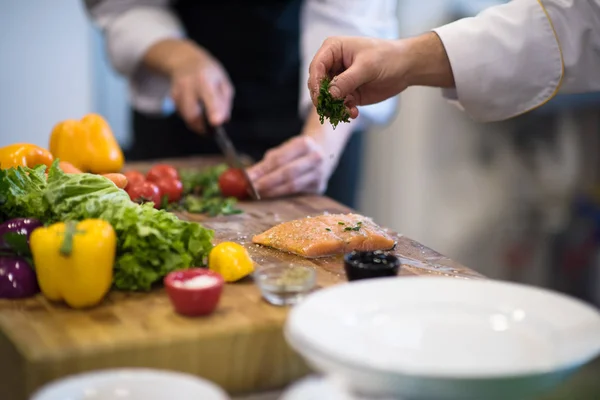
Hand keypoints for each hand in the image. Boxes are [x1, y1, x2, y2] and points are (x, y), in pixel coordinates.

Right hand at [144, 39, 233, 131]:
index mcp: (205, 78)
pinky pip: (182, 114)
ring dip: (197, 123)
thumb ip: (225, 102)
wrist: (185, 61)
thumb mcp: (223, 83)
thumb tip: (223, 119)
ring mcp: (177, 90)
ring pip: (186, 117)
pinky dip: (191, 117)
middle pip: (192, 113)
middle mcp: (188, 84)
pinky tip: (195, 107)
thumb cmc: (209, 73)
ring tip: (205, 115)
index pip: (210, 97)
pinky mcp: (172, 97)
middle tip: (212, 131)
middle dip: (202, 126)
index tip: (217, 122)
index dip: (214, 110)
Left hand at [246, 136, 329, 197]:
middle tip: (252, 189)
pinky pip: (297, 193)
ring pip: (293, 186)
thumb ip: (268, 162)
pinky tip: (271, 197)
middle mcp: (315, 158)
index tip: (247, 177)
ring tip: (259, 194)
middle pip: (287, 173)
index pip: (279, 159)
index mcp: (305, 144)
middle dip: (267, 183)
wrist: (325, 152)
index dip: (262, 170)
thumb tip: (248, 176)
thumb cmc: (298, 152)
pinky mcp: (319, 187)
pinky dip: (282, 196)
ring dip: (273, 191)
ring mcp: (319, 174)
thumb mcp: (285, 149)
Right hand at [308, 33, 454, 117]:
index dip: (315, 83)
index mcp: (333, 50)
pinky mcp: (347, 93)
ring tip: (347, 112)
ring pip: (326, 98)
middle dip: (323, 98)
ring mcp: (339, 80)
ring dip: (333, 108)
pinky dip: (343, 111)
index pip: (316, 67)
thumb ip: (346, 80)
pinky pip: (338, 105)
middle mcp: (332, 65)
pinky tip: (353, 113)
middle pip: (317, 84)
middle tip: (331, 110)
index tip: (321, 97)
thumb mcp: (367, 67)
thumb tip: (329, 94)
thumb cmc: (387, 57)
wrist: (405, 67)